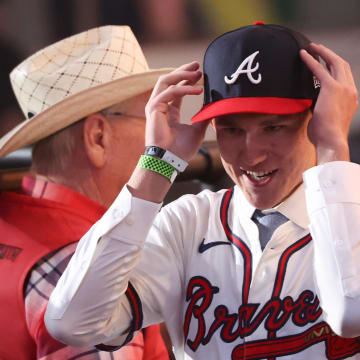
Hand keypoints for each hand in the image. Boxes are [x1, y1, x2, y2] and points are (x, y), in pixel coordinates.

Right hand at [145, 61, 209, 161]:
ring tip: (198, 73)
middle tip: (198, 64)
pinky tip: (198, 90)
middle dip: (183, 70)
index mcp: (169, 111)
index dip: (187, 79)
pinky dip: (184, 89)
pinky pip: (170, 92)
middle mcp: (160, 106)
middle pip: (169, 80)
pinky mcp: (153, 108)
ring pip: (166, 81)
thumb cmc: (181, 149)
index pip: (177, 89)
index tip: (200, 72)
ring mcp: (155, 106)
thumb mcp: (197, 130)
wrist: (170, 160)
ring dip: (182, 74)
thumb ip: (203, 118)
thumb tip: (214, 107)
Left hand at [300, 43, 357, 163]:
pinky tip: (303, 55)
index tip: (326, 62)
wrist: (331, 142)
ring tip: (311, 47)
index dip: (335, 67)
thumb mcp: (325, 119)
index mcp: (351, 98)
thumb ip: (320, 108)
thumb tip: (309, 104)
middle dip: (330, 55)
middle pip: (342, 65)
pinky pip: (319, 70)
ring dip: (323, 53)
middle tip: (318, 49)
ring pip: (334, 62)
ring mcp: (343, 88)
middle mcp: (350, 90)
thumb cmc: (325, 136)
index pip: (345, 77)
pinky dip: (311, 61)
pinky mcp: (331, 89)